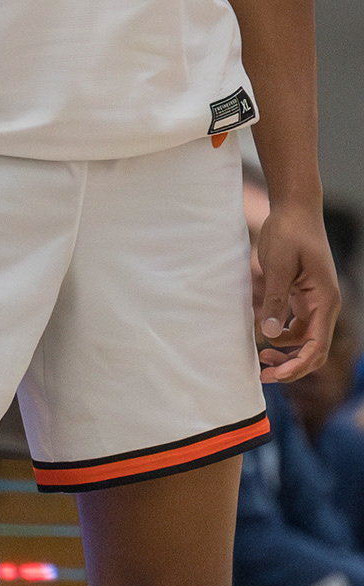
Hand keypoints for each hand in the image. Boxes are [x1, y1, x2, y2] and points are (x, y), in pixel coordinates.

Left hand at [253, 201, 339, 383]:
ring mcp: (314, 301)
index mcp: (325, 300)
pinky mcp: (301, 296)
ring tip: (259, 358)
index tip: (275, 375)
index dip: (298, 365)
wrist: (294, 209)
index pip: (317, 345)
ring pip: (304, 339)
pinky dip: (281, 335)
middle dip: (291, 366)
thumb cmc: (289, 233)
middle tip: (263, 376)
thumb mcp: (279, 266)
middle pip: (313, 349)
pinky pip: (296, 325)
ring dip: (285, 352)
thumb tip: (268, 334)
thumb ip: (275, 299)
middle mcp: (324, 305)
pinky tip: (262, 335)